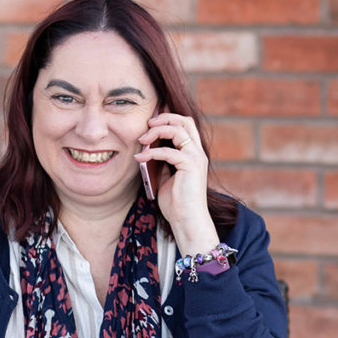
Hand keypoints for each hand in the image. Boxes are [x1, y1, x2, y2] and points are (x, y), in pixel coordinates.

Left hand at [134, 112, 218, 254]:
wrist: (187, 220)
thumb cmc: (176, 203)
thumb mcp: (166, 176)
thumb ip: (162, 161)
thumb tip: (148, 148)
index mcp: (194, 154)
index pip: (186, 125)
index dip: (169, 118)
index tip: (150, 122)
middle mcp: (198, 153)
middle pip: (185, 120)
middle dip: (165, 117)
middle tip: (147, 123)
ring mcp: (196, 158)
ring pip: (178, 130)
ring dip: (157, 130)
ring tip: (142, 139)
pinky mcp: (191, 166)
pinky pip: (168, 151)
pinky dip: (151, 152)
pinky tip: (139, 158)